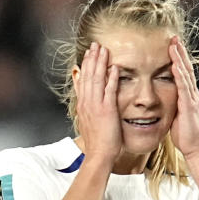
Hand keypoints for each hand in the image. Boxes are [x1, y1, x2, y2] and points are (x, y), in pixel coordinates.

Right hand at [73, 42, 121, 162]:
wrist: (98, 155)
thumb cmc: (97, 142)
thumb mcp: (86, 122)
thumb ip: (85, 107)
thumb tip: (84, 100)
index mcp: (83, 105)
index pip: (82, 80)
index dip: (85, 65)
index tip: (88, 53)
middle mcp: (87, 103)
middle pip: (88, 76)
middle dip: (91, 59)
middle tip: (95, 44)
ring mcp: (96, 106)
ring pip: (96, 79)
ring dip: (100, 63)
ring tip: (103, 50)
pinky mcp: (106, 110)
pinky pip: (109, 91)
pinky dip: (112, 78)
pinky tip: (115, 68)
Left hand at [169, 37, 198, 159]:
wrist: (194, 147)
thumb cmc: (185, 134)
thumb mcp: (177, 115)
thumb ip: (173, 104)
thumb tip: (164, 97)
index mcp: (188, 96)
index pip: (183, 72)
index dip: (178, 58)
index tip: (172, 46)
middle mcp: (192, 94)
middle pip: (186, 68)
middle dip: (180, 52)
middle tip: (174, 38)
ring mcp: (191, 98)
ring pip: (185, 74)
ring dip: (179, 59)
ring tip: (174, 46)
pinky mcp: (188, 105)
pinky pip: (183, 87)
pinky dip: (179, 74)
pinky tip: (175, 65)